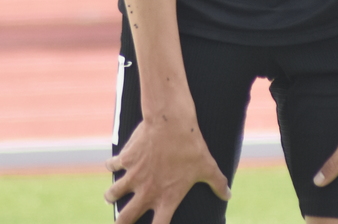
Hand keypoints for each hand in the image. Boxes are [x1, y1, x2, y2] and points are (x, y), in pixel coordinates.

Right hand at [104, 112, 230, 223]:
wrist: (171, 122)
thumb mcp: (207, 167)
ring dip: (111, 196)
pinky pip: (112, 165)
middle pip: (126, 218)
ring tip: (109, 197)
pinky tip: (112, 164)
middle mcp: (147, 191)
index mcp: (167, 198)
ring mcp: (133, 175)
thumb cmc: (191, 146)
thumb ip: (217, 183)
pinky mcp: (126, 158)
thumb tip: (228, 194)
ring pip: (113, 194)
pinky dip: (111, 165)